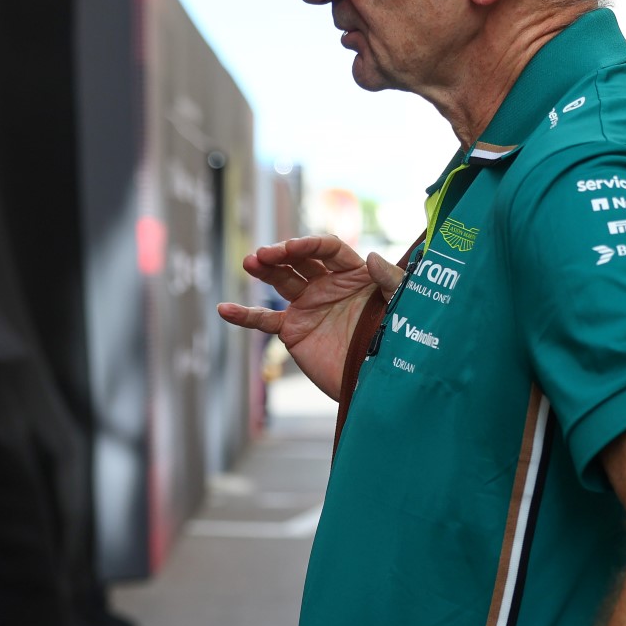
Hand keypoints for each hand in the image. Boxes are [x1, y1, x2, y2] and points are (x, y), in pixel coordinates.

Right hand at [217, 236, 403, 396]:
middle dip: (281, 254)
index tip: (293, 247)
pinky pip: (265, 320)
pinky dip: (244, 316)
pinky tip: (225, 309)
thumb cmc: (395, 338)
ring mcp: (308, 305)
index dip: (309, 245)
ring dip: (264, 270)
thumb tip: (372, 255)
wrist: (377, 380)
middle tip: (265, 255)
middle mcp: (327, 284)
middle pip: (299, 260)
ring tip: (250, 262)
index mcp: (353, 273)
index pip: (327, 249)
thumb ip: (390, 280)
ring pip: (281, 280)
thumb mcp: (399, 305)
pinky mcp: (293, 329)